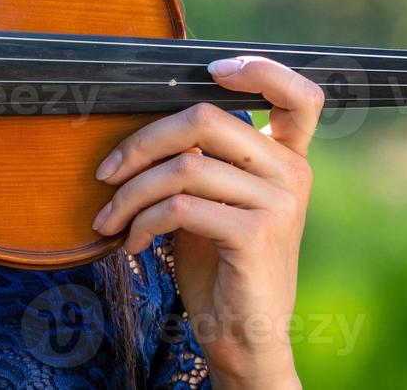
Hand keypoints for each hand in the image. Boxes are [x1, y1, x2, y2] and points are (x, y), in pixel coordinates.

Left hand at [91, 56, 321, 386]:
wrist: (243, 338)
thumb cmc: (219, 269)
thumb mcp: (211, 203)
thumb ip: (199, 161)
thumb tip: (143, 124)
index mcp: (287, 159)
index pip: (299, 95)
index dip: (260, 69)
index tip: (212, 69)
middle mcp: (293, 173)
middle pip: (207, 119)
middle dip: (142, 140)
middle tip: (106, 172)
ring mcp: (281, 202)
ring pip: (183, 166)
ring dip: (130, 192)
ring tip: (109, 218)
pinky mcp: (257, 233)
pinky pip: (180, 206)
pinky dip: (141, 221)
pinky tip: (130, 242)